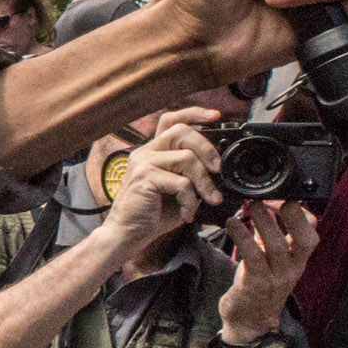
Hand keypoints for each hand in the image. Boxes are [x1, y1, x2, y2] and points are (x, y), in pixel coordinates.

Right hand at [100, 115, 222, 245]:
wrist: (128, 233)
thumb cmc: (153, 214)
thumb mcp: (180, 190)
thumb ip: (193, 175)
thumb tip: (219, 169)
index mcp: (154, 152)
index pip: (170, 120)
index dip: (194, 114)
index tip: (215, 116)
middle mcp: (146, 152)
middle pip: (181, 131)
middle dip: (206, 149)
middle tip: (217, 170)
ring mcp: (143, 163)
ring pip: (187, 158)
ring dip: (204, 182)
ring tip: (209, 200)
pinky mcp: (144, 177)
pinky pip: (181, 183)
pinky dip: (191, 201)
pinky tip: (187, 213)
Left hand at [218, 200, 318, 336]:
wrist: (249, 322)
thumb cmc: (258, 284)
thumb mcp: (270, 258)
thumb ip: (269, 234)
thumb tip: (263, 203)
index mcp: (298, 259)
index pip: (312, 233)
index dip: (302, 213)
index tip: (284, 197)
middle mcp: (292, 268)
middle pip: (305, 239)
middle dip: (291, 215)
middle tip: (271, 197)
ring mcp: (276, 278)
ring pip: (278, 246)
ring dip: (264, 222)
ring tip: (251, 205)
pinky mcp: (256, 284)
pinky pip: (252, 258)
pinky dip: (243, 237)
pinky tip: (232, 223)